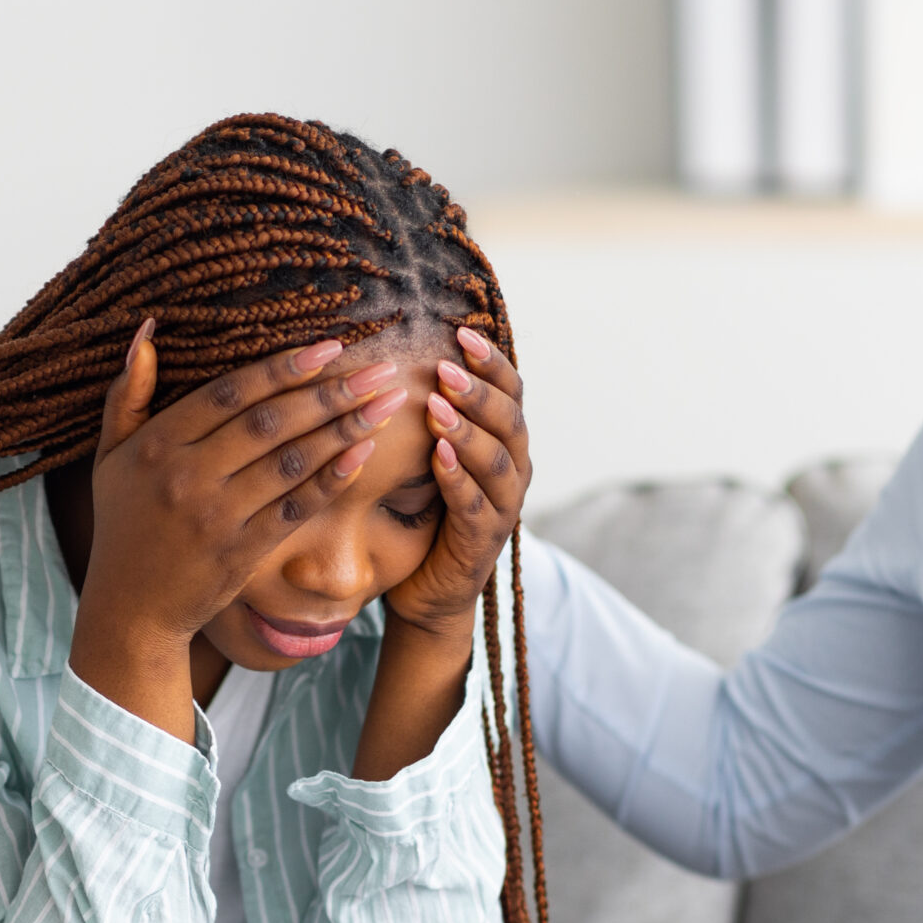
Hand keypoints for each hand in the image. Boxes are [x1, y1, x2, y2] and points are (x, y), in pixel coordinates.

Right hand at [70, 321, 402, 732]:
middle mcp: (187, 477)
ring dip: (345, 430)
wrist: (131, 608)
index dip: (283, 368)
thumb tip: (148, 326)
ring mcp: (217, 517)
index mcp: (157, 444)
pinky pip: (296, 507)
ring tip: (386, 405)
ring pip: (292, 462)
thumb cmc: (124, 522)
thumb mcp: (111, 455)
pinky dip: (332, 479)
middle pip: (271, 422)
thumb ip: (128, 392)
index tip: (330, 347)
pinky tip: (365, 453)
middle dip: (331, 393)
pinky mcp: (243, 553)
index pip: (230, 393)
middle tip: (379, 371)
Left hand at [383, 326, 531, 642]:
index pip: (511, 392)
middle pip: (510, 422)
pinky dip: (458, 479)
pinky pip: (475, 506)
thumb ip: (434, 412)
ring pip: (498, 462)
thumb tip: (407, 347)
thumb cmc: (424, 513)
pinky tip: (438, 456)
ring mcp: (502, 509)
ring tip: (437, 405)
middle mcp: (515, 472)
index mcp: (505, 444)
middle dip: (479, 392)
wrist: (426, 589)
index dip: (492, 362)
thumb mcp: (431, 453)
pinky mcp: (481, 543)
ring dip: (468, 430)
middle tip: (446, 367)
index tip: (461, 333)